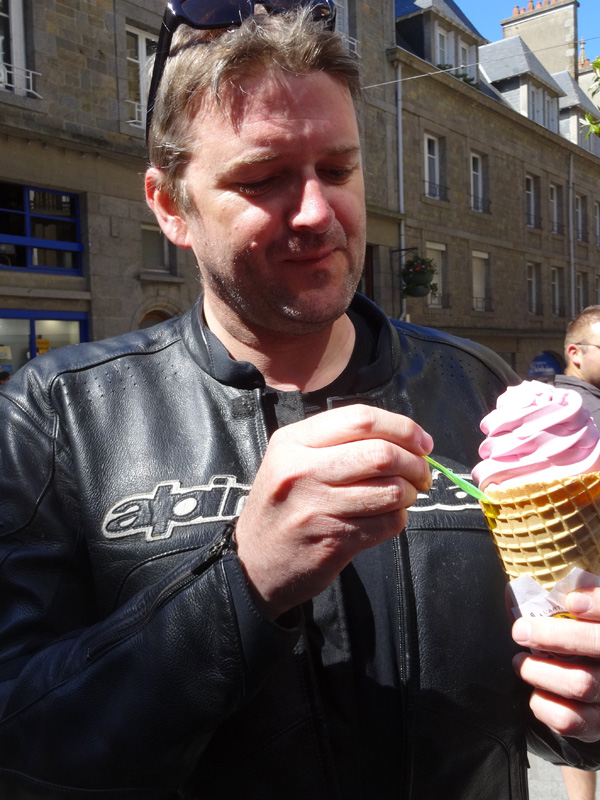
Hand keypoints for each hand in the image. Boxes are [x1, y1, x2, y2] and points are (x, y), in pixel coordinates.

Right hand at [235, 404, 432, 618]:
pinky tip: (387, 517)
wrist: (253, 564)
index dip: (403, 428)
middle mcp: (302, 470)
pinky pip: (388, 523)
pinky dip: (399, 518)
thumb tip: (404, 438)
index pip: (361, 419)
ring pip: (391, 491)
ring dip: (411, 493)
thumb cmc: (282, 505)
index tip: (423, 442)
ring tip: (406, 495)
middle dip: (415, 463)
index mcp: (293, 442)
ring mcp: (316, 508)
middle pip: (382, 454)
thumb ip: (336, 442)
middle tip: (423, 473)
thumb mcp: (290, 460)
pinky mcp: (333, 542)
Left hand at [513, 588, 599, 741]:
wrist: (591, 693)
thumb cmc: (580, 641)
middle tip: (521, 631)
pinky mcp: (597, 727)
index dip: (599, 604)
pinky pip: (568, 719)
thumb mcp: (581, 619)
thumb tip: (535, 592)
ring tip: (520, 661)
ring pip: (579, 683)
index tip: (571, 601)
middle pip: (597, 645)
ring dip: (539, 670)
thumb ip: (572, 602)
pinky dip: (542, 703)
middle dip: (553, 636)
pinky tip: (536, 691)